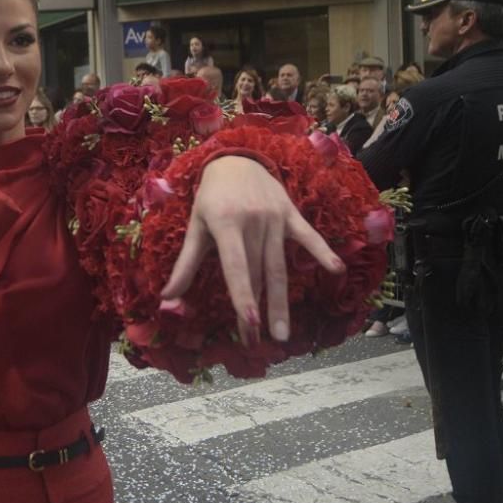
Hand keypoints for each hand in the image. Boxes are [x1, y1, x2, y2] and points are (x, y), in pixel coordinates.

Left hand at [160, 156, 344, 344]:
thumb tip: (166, 299)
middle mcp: (252, 222)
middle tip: (258, 342)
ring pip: (279, 266)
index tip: (249, 323)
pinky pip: (308, 235)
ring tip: (283, 333)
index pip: (236, 267)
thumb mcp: (195, 226)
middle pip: (258, 273)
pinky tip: (337, 270)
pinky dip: (322, 251)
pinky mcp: (291, 212)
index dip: (243, 296)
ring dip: (282, 301)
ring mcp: (274, 217)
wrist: (235, 159)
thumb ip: (185, 264)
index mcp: (225, 224)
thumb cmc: (211, 198)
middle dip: (258, 309)